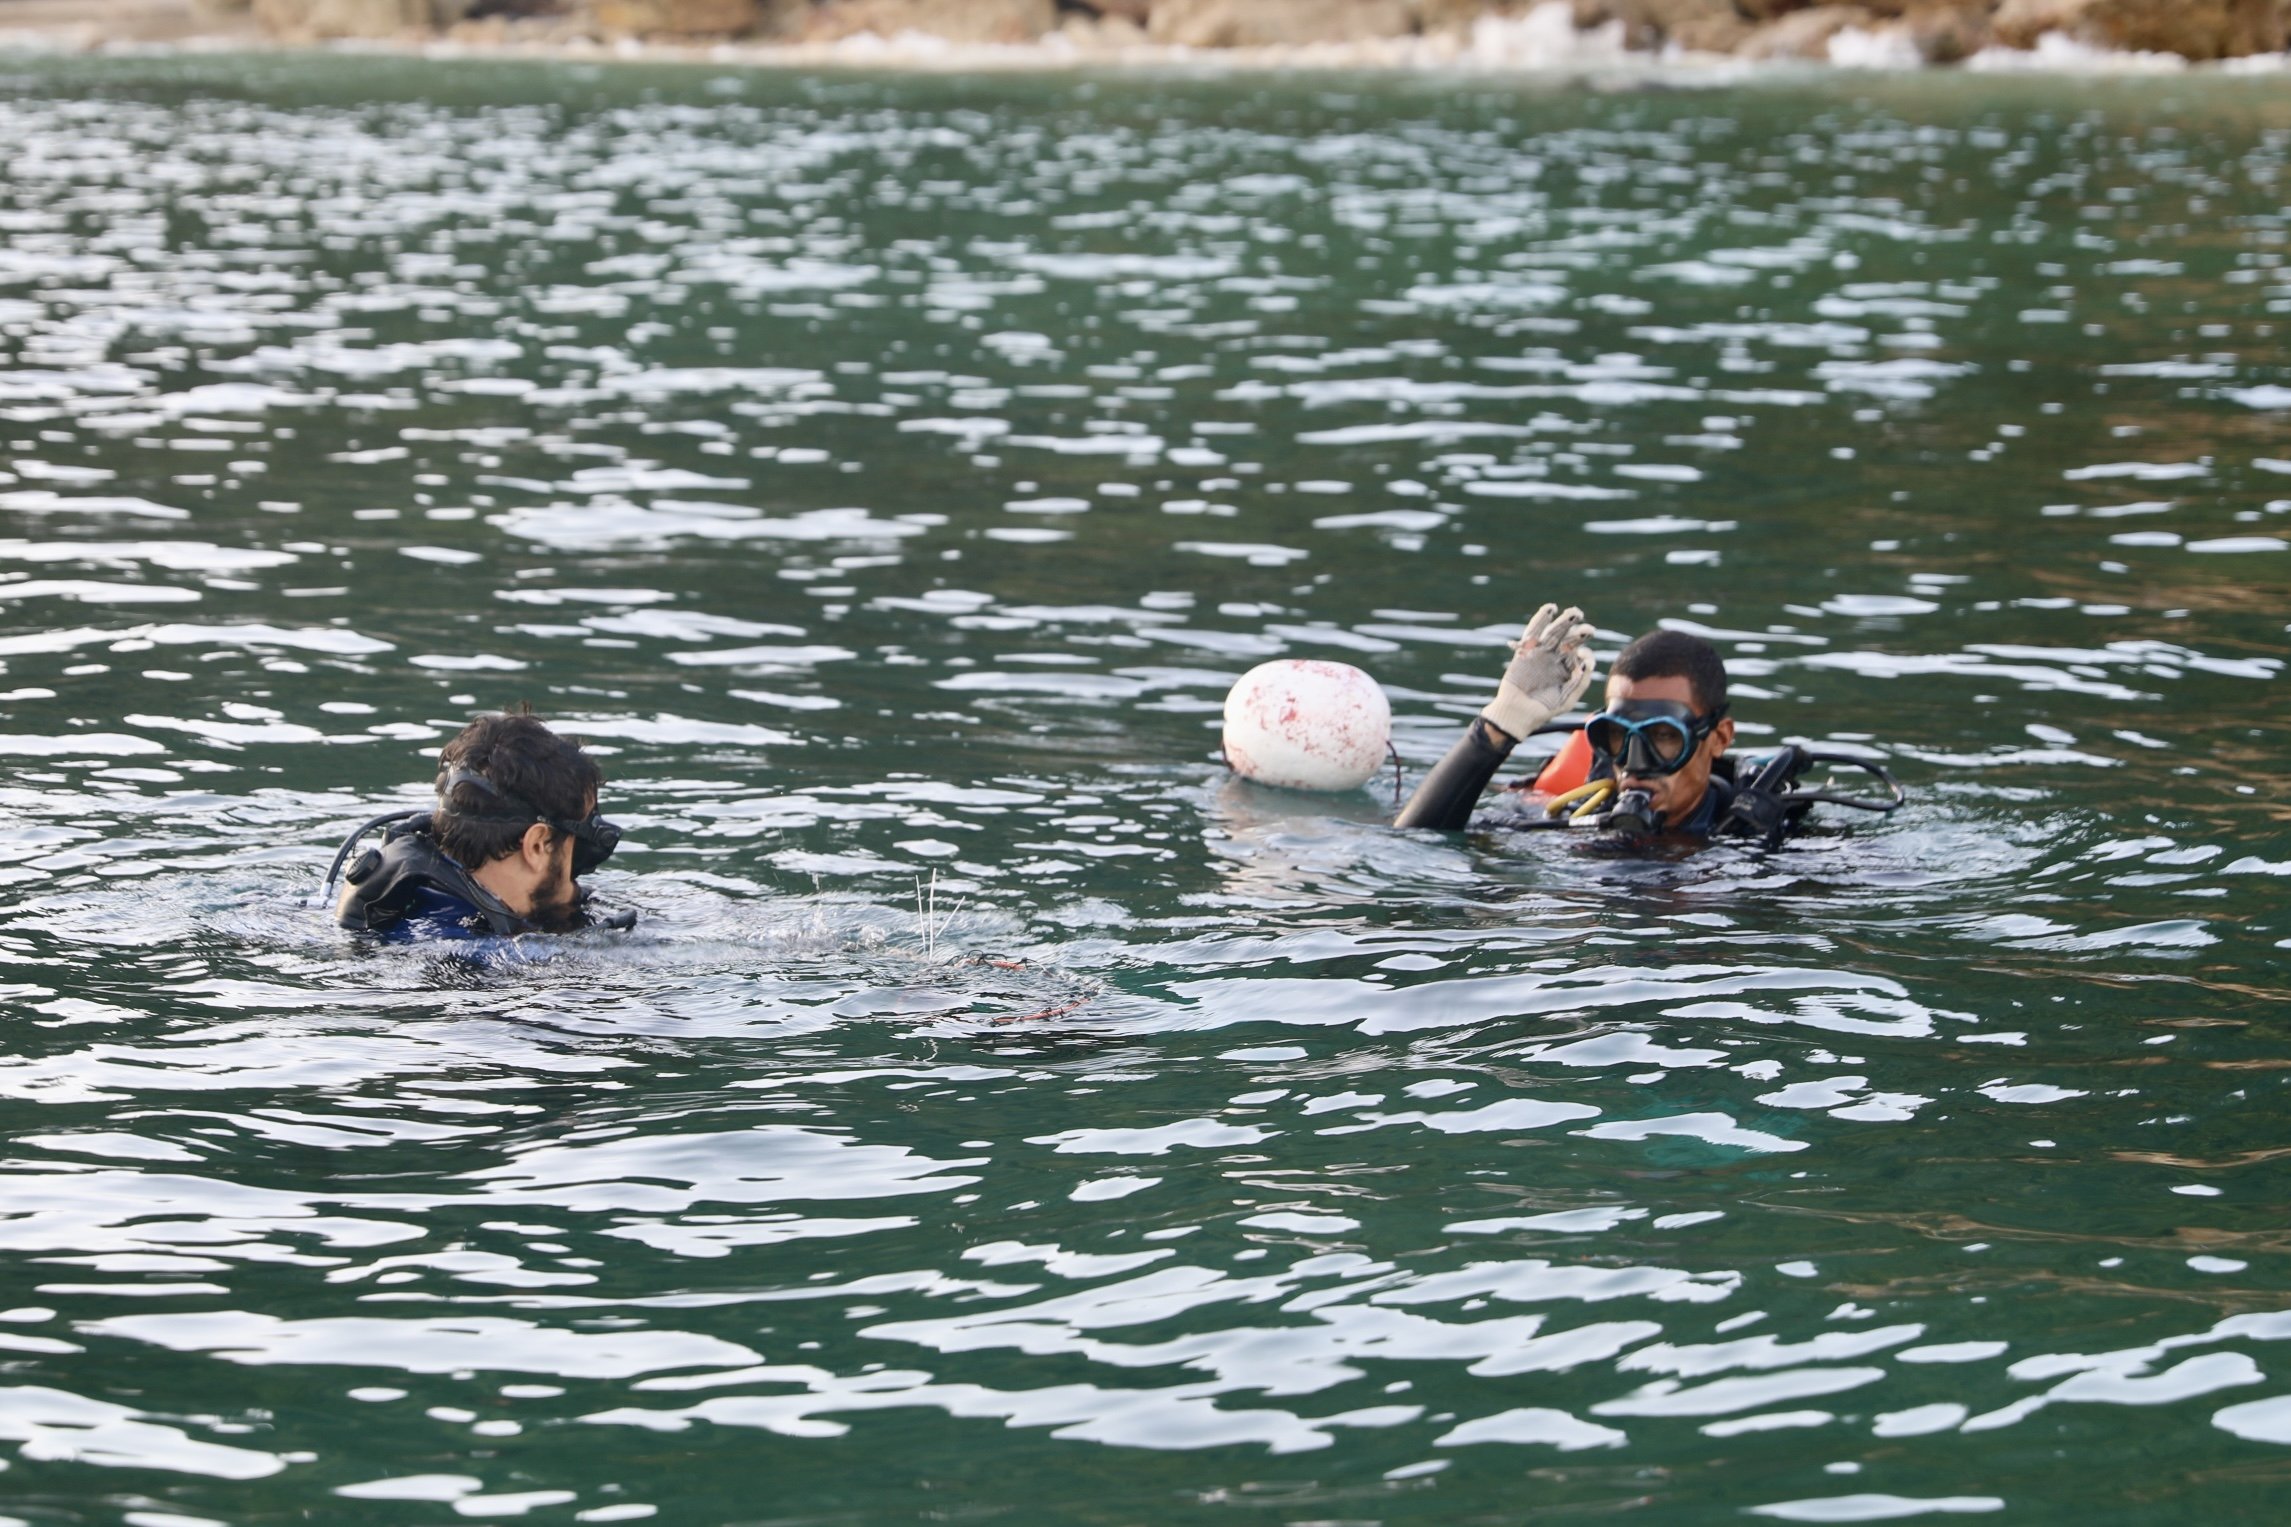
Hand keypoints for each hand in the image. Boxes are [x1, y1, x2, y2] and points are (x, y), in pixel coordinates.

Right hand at [1481, 602, 1594, 742]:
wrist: (1517, 714)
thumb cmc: (1543, 709)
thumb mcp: (1568, 698)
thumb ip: (1580, 681)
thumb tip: (1588, 660)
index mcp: (1567, 668)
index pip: (1580, 652)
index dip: (1584, 651)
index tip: (1583, 655)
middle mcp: (1554, 658)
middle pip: (1568, 638)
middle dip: (1578, 629)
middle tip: (1587, 624)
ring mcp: (1540, 653)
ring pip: (1553, 632)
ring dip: (1563, 621)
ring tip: (1574, 612)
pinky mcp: (1525, 651)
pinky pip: (1533, 632)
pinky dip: (1540, 619)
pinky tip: (1550, 609)